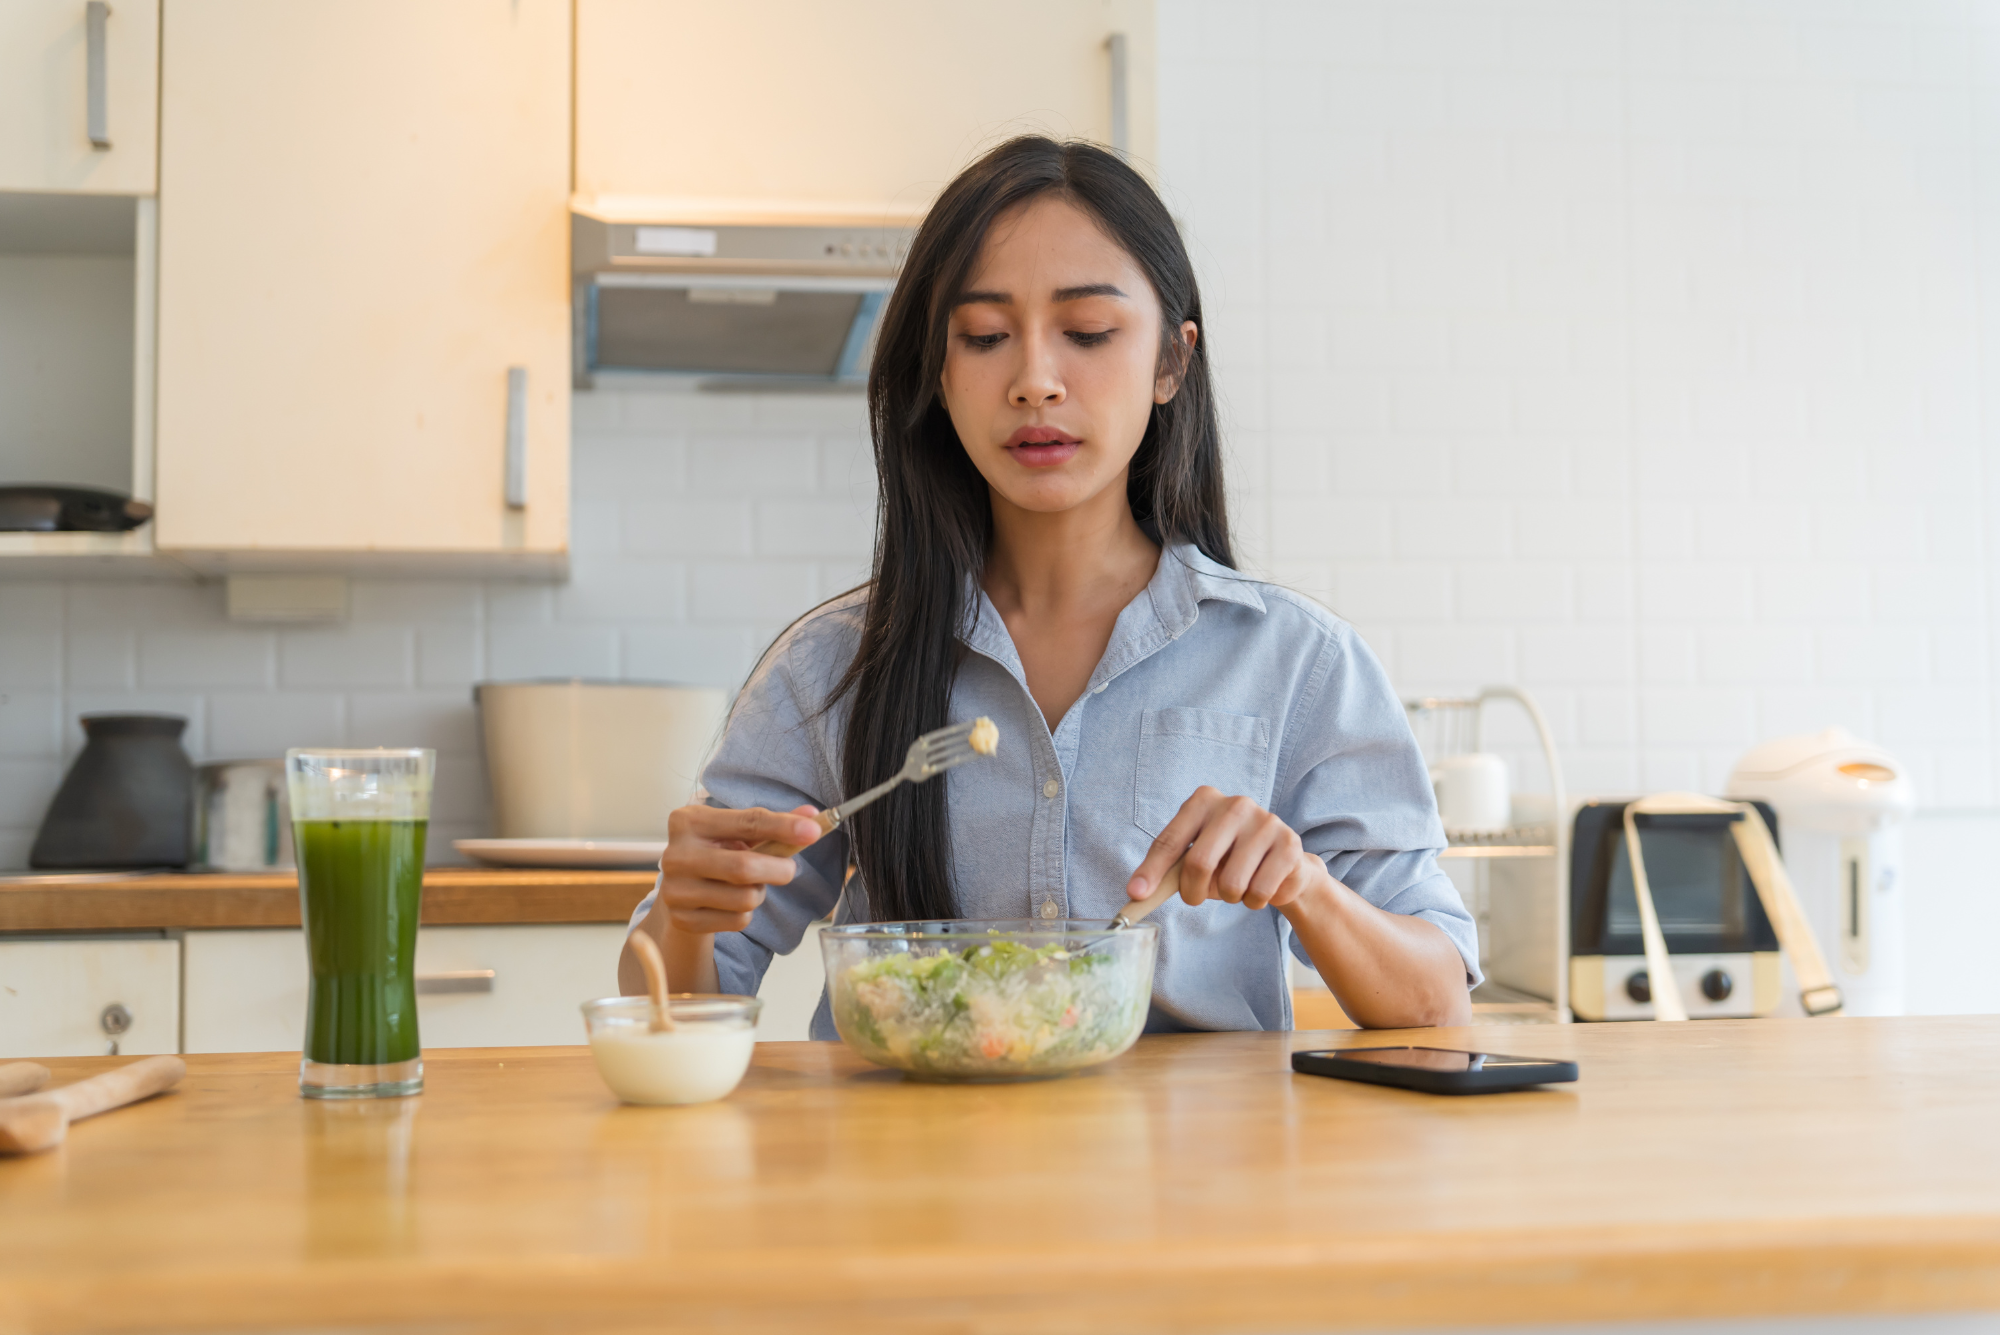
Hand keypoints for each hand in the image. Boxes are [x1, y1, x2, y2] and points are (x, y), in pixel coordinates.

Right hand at [655, 804, 822, 934]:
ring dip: (759, 893)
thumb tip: (812, 816)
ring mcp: (675, 890)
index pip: (748, 822)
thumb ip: (773, 824)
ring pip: (744, 899)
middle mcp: (676, 855)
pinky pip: (737, 920)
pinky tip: (733, 903)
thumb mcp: (738, 833)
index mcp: (689, 821)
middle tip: (790, 870)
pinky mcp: (682, 919)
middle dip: (779, 870)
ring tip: (749, 885)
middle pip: (744, 867)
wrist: (681, 889)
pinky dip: (746, 913)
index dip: (784, 827)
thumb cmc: (716, 853)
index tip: (813, 831)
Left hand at [1126, 786, 1325, 911]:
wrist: (1282, 863)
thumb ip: (1168, 872)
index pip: (1170, 840)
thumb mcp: (1195, 858)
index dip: (1151, 870)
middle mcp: (1235, 804)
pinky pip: (1260, 892)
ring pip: (1232, 883)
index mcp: (1204, 801)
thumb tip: (1136, 894)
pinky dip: (1254, 902)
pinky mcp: (1289, 844)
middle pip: (1199, 863)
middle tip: (1195, 899)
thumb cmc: (1229, 859)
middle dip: (1192, 893)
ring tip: (1237, 887)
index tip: (1136, 894)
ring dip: (1230, 898)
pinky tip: (1261, 888)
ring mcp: (1265, 822)